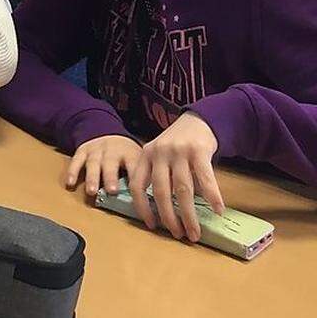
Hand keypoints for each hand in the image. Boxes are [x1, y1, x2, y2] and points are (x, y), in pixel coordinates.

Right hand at [64, 134, 140, 196]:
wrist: (108, 132)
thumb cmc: (125, 154)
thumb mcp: (138, 160)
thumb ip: (142, 175)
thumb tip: (151, 198)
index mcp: (130, 153)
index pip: (135, 167)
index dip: (137, 182)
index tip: (140, 197)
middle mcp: (112, 150)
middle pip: (111, 163)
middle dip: (111, 177)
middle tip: (112, 191)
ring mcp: (96, 150)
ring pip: (93, 163)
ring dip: (92, 177)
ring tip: (91, 191)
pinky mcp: (82, 150)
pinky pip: (76, 161)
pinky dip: (73, 172)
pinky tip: (70, 183)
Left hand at [129, 111, 224, 241]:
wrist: (199, 120)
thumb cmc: (177, 145)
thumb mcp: (159, 156)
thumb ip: (157, 177)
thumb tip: (161, 212)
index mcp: (145, 156)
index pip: (137, 186)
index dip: (143, 207)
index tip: (152, 225)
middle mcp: (159, 153)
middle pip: (161, 191)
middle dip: (169, 217)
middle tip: (178, 235)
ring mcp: (178, 151)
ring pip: (182, 189)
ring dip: (189, 214)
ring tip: (195, 232)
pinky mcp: (199, 151)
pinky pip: (206, 178)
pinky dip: (212, 196)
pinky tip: (218, 210)